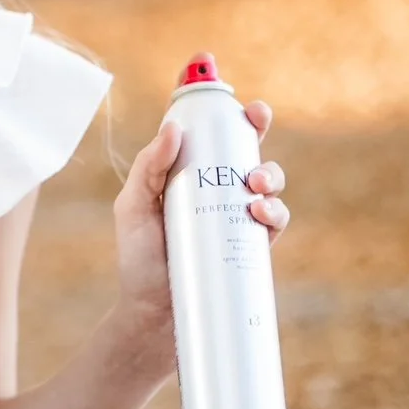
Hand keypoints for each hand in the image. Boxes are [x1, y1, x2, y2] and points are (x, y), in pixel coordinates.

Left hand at [112, 98, 290, 362]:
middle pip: (245, 147)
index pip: (209, 133)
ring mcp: (236, 216)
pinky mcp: (251, 246)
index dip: (225, 110)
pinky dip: (275, 211)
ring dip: (270, 173)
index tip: (235, 94)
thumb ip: (148, 168)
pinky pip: (275, 220)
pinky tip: (260, 213)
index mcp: (187, 173)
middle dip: (256, 128)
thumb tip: (173, 129)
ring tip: (252, 186)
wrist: (155, 315)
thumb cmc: (140, 259)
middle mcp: (216, 190)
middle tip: (255, 123)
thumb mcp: (132, 208)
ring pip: (268, 181)